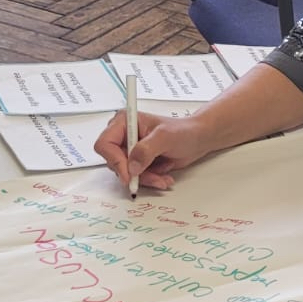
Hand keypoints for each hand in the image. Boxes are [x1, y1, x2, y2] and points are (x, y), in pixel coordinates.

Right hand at [93, 109, 214, 191]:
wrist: (197, 139)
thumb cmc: (183, 131)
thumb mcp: (165, 137)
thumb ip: (146, 150)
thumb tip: (132, 166)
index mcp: (123, 122)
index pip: (105, 144)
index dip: (115, 160)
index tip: (129, 174)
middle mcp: (123, 135)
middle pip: (115, 162)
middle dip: (134, 173)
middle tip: (154, 177)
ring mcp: (129, 149)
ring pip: (126, 172)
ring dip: (145, 179)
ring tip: (163, 178)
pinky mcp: (138, 161)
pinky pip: (136, 177)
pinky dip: (150, 180)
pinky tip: (164, 177)